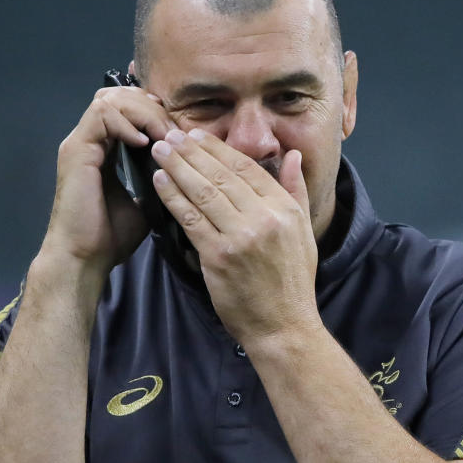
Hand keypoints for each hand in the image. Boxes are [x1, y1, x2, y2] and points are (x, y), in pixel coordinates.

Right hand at [42, 85, 174, 274]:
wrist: (85, 257)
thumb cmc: (111, 235)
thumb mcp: (146, 200)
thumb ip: (158, 179)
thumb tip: (185, 169)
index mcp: (104, 148)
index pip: (127, 107)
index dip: (155, 111)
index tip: (179, 132)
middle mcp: (90, 140)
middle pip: (119, 95)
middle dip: (151, 107)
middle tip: (172, 132)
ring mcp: (81, 143)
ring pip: (111, 99)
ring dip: (142, 113)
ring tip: (161, 137)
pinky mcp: (76, 150)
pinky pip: (101, 115)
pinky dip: (127, 123)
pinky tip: (143, 144)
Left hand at [149, 127, 321, 343]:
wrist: (283, 327)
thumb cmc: (292, 282)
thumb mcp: (303, 232)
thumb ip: (296, 190)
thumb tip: (292, 155)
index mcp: (285, 209)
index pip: (247, 168)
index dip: (218, 148)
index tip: (197, 135)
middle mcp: (264, 219)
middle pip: (221, 175)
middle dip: (191, 152)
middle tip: (170, 134)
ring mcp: (241, 237)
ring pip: (203, 193)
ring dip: (177, 168)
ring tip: (159, 150)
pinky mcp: (219, 257)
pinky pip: (191, 219)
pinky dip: (173, 198)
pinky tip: (160, 182)